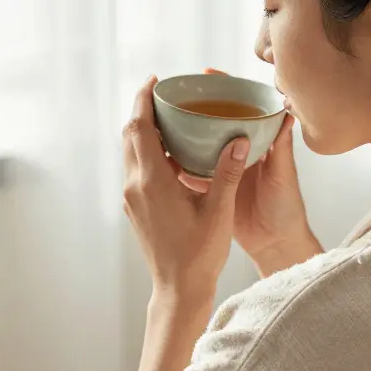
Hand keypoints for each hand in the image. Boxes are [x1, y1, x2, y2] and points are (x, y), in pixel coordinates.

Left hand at [122, 75, 249, 298]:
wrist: (179, 289)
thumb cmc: (199, 255)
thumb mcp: (219, 211)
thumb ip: (228, 173)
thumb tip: (238, 140)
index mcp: (152, 181)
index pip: (139, 127)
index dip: (143, 99)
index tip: (155, 81)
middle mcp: (135, 187)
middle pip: (131, 136)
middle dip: (144, 111)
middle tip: (166, 95)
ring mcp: (132, 199)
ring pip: (132, 153)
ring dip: (146, 133)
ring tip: (172, 120)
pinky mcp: (136, 209)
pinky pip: (138, 171)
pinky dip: (151, 154)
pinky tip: (175, 155)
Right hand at [179, 69, 322, 277]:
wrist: (276, 245)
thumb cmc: (287, 209)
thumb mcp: (284, 176)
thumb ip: (282, 148)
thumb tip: (288, 111)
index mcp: (258, 143)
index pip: (241, 106)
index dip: (225, 87)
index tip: (207, 73)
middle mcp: (238, 152)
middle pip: (214, 121)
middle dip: (197, 105)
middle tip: (175, 93)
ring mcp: (223, 171)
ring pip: (199, 144)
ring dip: (182, 133)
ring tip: (162, 119)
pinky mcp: (212, 191)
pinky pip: (190, 173)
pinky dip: (177, 165)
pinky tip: (160, 157)